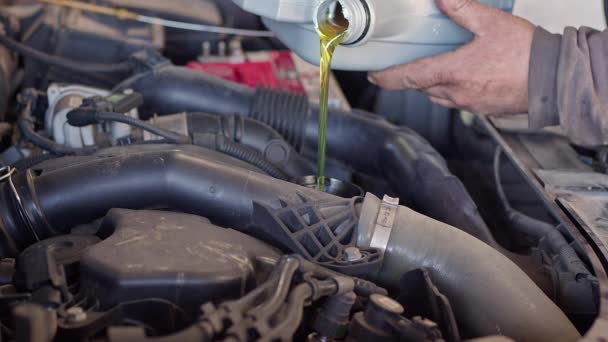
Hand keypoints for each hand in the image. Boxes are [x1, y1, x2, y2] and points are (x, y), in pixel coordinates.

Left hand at [368, 0, 534, 114]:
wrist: (553, 78)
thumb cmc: (526, 54)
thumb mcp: (491, 23)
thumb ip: (462, 10)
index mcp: (453, 73)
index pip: (409, 78)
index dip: (388, 78)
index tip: (375, 76)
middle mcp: (457, 93)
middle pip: (422, 88)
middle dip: (413, 77)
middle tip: (409, 66)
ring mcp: (469, 104)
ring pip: (438, 97)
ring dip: (432, 85)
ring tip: (438, 68)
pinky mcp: (481, 110)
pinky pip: (457, 102)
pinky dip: (452, 91)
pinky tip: (464, 78)